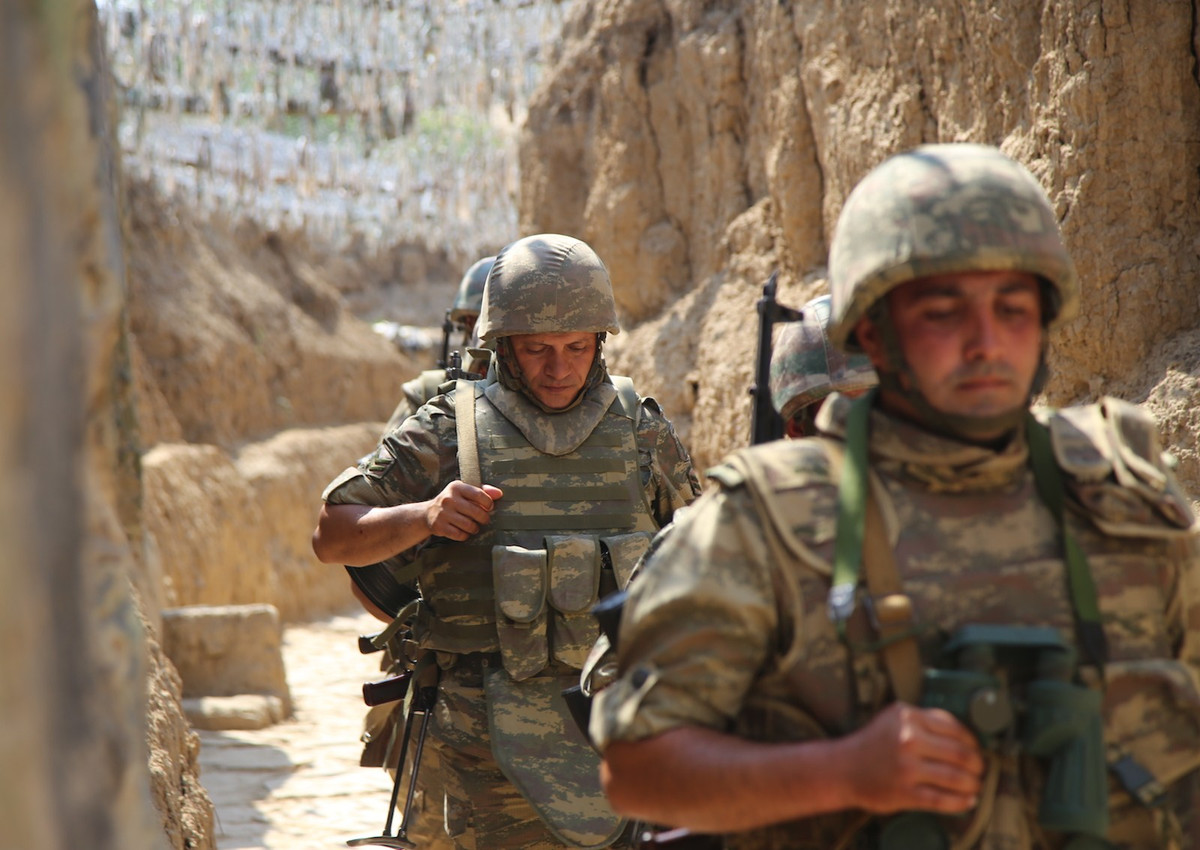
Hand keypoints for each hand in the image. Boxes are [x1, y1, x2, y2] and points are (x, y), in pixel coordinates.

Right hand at [424, 482, 502, 540]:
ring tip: (473, 526)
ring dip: (475, 528)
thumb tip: (499, 493)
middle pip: (476, 512)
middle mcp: (448, 499)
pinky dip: (465, 535)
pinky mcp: (440, 526)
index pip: (479, 494)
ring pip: (469, 525)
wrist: (428, 513)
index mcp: (456, 487)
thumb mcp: (464, 491)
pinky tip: (463, 531)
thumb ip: (482, 490)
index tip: (489, 507)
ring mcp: (443, 513)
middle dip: (484, 518)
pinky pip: (460, 535)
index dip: (488, 503)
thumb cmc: (452, 501)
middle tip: (483, 519)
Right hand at [845, 702, 983, 814]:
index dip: (972, 742)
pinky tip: (967, 801)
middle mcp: (908, 740)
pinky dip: (960, 802)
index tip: (976, 750)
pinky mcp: (904, 793)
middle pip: (960, 754)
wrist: (842, 768)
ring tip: (975, 786)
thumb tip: (964, 735)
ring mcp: (906, 768)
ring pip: (956, 778)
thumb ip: (925, 720)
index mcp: (908, 717)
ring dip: (972, 784)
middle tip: (980, 770)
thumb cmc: (873, 743)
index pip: (955, 728)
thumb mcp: (895, 718)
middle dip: (977, 765)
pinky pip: (942, 799)